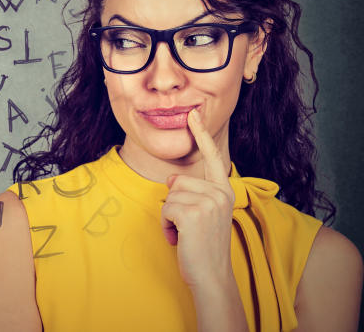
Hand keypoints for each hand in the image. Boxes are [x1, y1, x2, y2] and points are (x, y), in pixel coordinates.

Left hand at [160, 109, 235, 289]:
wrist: (211, 276)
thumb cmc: (203, 246)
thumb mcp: (202, 214)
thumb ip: (192, 192)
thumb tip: (171, 178)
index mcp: (225, 191)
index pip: (213, 157)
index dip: (201, 135)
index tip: (193, 114)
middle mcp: (221, 193)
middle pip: (177, 180)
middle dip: (173, 204)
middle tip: (189, 227)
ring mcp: (209, 202)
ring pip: (169, 194)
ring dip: (169, 217)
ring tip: (185, 233)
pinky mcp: (193, 213)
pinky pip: (165, 208)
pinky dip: (166, 225)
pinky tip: (180, 238)